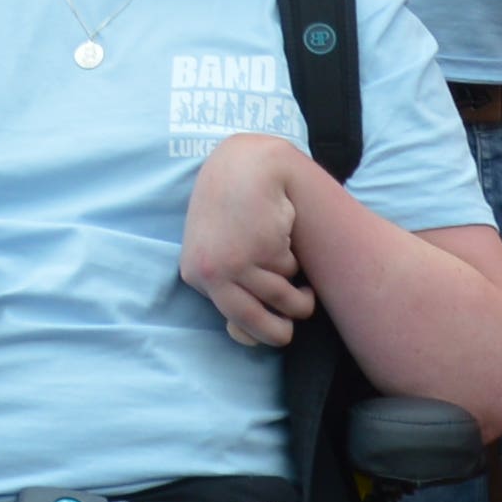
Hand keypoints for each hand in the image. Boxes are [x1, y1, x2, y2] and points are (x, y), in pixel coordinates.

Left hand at [180, 133, 322, 348]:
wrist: (247, 164)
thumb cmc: (233, 207)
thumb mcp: (219, 249)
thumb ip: (228, 288)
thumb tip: (243, 338)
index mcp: (196, 274)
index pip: (234, 323)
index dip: (259, 331)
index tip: (275, 328)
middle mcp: (212, 273)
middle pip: (257, 324)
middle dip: (282, 332)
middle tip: (294, 326)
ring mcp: (238, 262)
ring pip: (284, 301)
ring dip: (302, 299)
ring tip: (305, 288)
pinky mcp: (264, 248)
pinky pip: (292, 272)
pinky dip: (297, 263)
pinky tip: (289, 243)